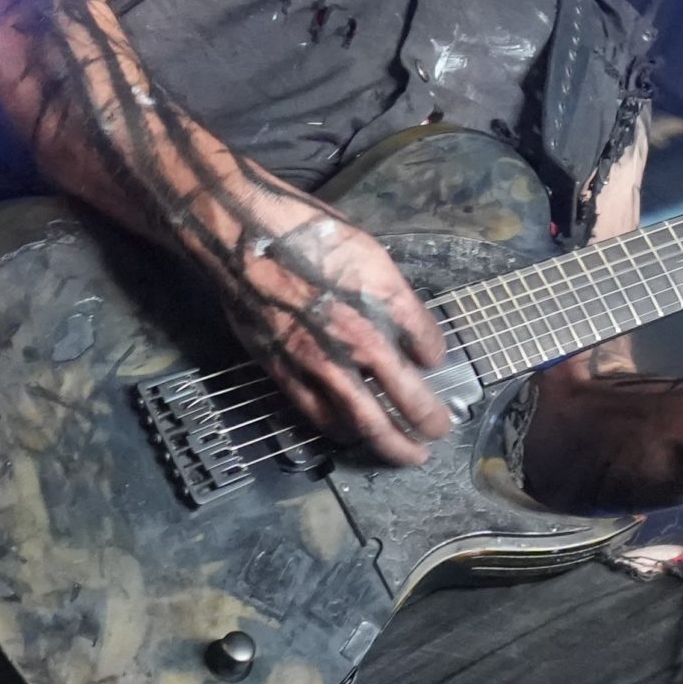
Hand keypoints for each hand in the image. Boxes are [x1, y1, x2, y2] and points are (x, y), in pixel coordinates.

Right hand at [200, 184, 453, 466]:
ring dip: (390, 443)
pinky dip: (342, 431)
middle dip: (429, 423)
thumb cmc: (307, 232)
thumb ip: (393, 295)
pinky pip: (320, 417)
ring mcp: (321, 364)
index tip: (434, 362)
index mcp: (384, 303)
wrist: (242, 235)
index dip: (436, 357)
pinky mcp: (285, 373)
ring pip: (364, 423)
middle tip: (440, 432)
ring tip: (404, 451)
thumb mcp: (368, 251)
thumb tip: (411, 329)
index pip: (430, 347)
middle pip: (408, 400)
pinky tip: (350, 433)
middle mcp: (359, 341)